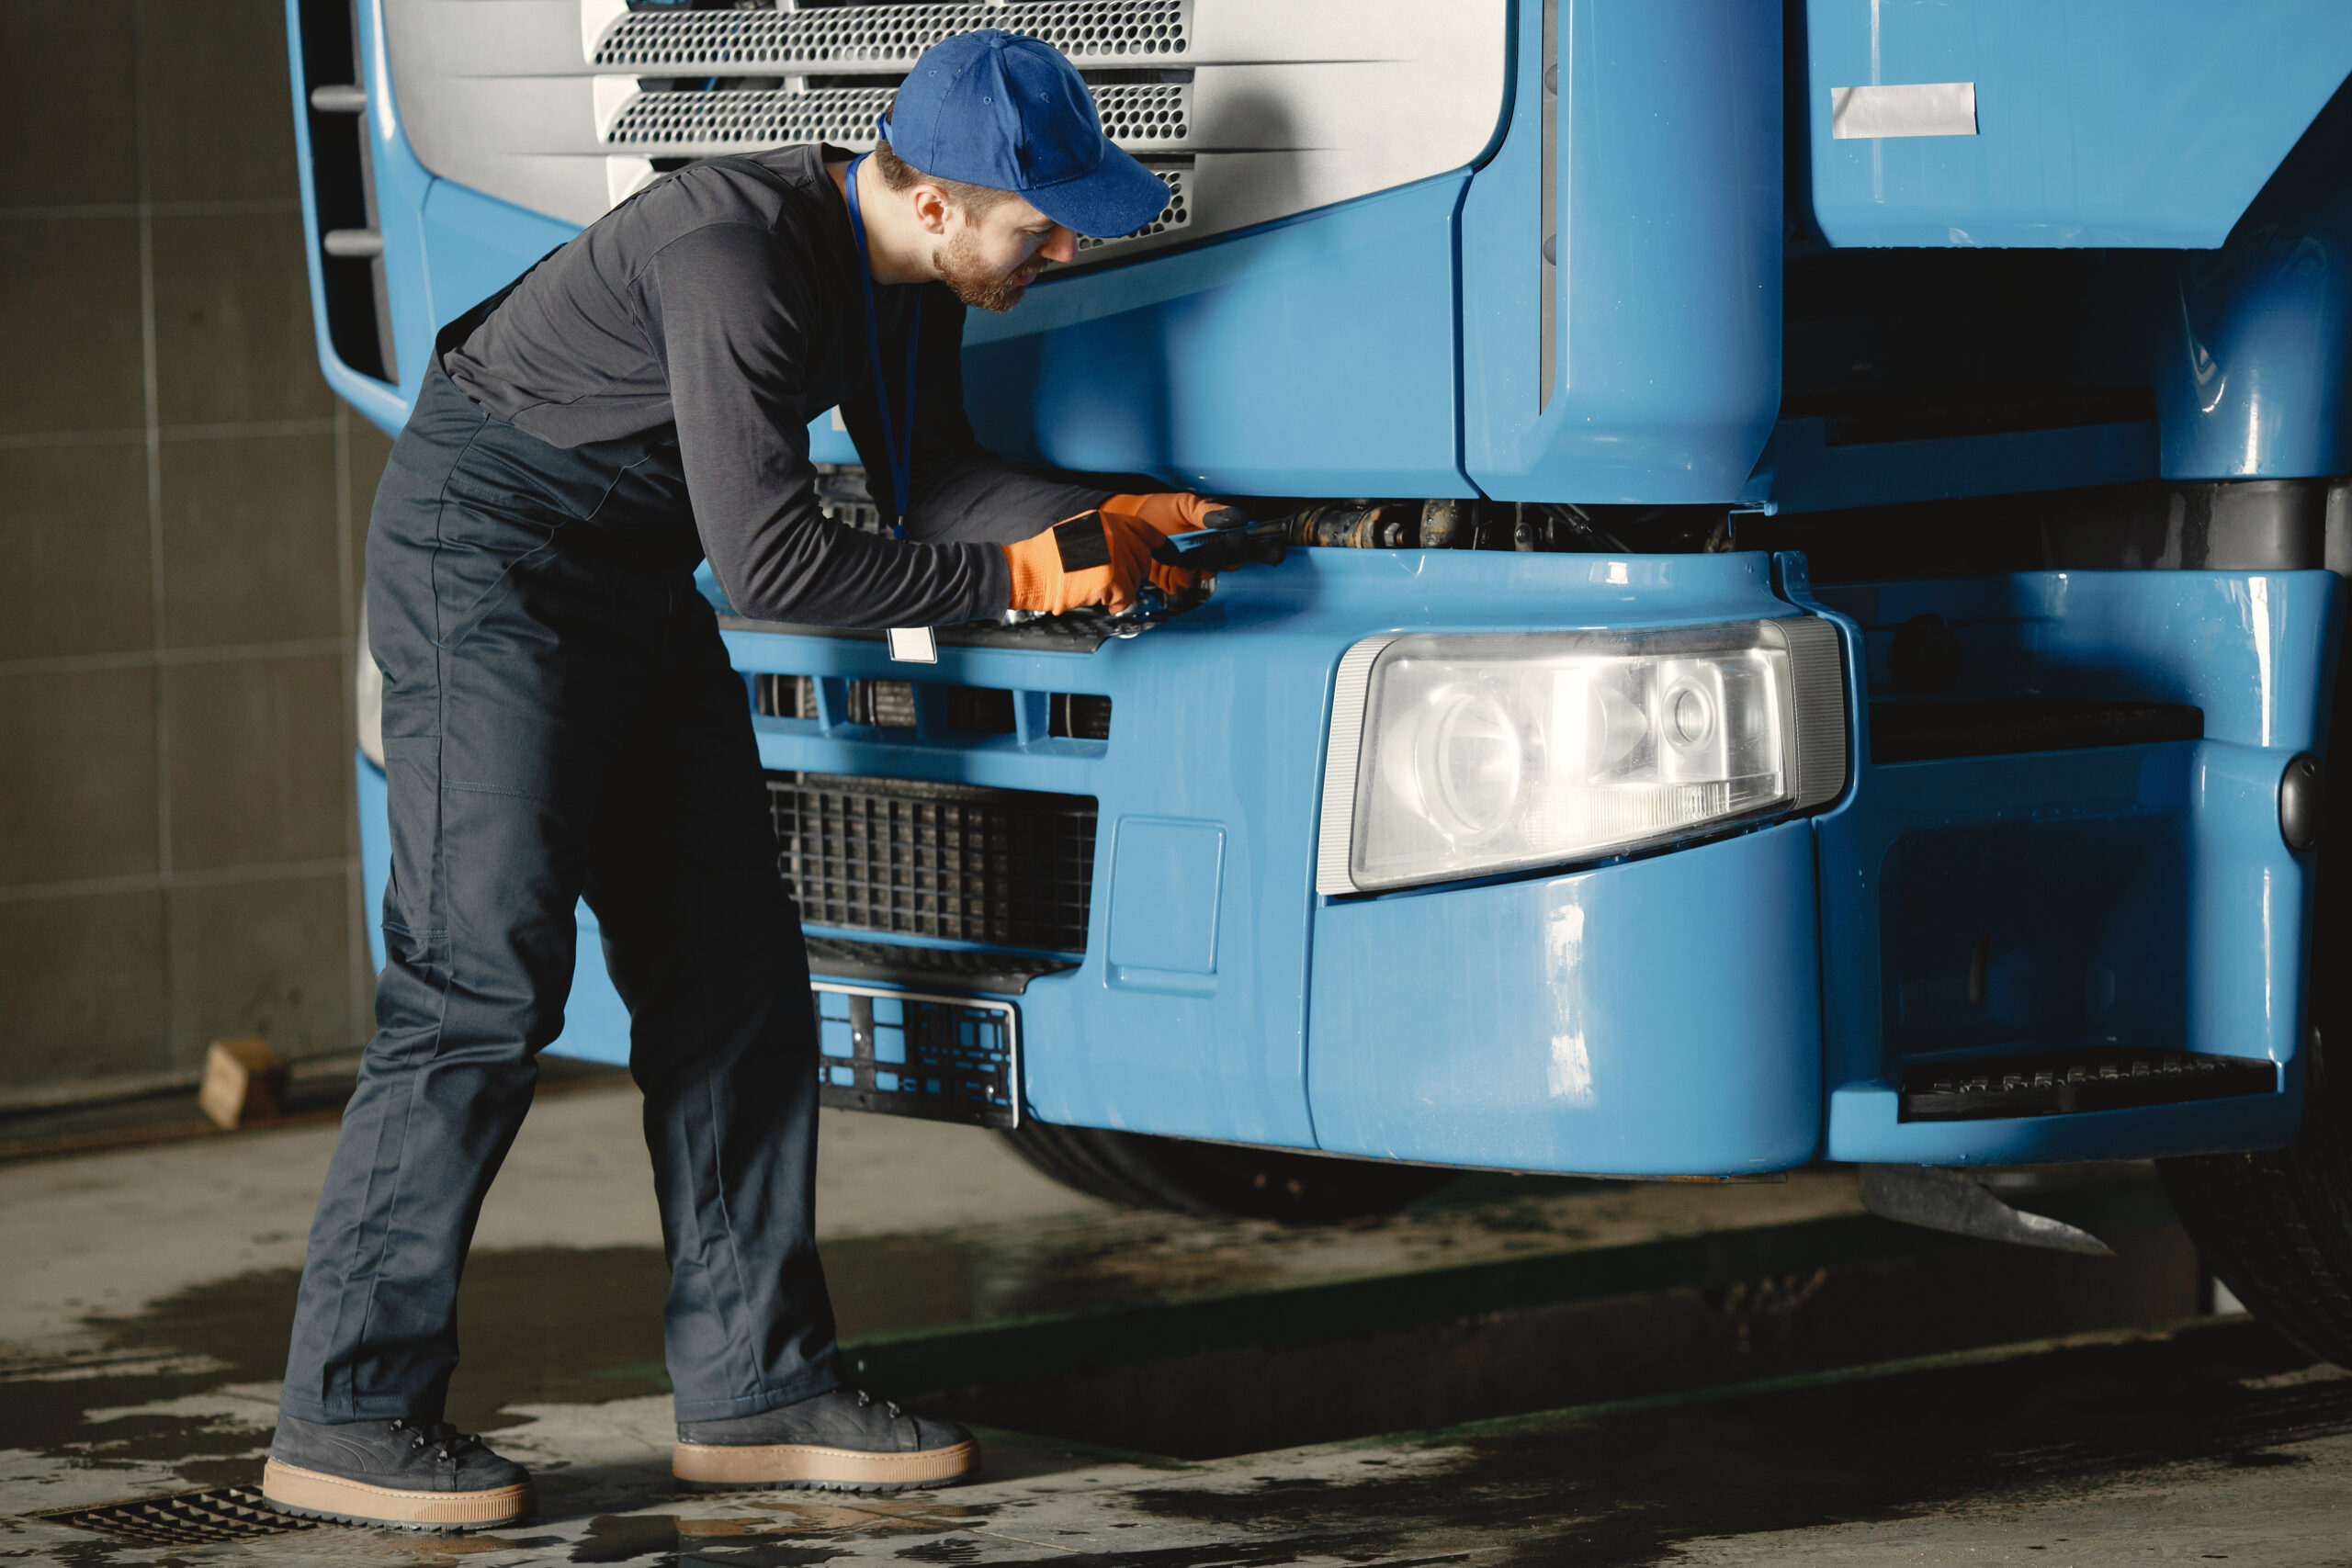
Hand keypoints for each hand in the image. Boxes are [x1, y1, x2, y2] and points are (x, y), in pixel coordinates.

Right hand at [1003, 510, 1162, 614]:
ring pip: (1135, 579)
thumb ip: (1103, 539)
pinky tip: (1102, 602)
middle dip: (1134, 575)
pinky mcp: (1111, 576)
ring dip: (1122, 591)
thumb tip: (1126, 553)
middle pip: (1143, 558)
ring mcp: (1113, 553)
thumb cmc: (1044, 558)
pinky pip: (1126, 596)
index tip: (1165, 553)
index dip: (1157, 544)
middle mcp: (1112, 532)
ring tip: (1101, 593)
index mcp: (1103, 519)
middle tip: (1118, 586)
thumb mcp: (1077, 534)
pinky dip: (1116, 604)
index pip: (1143, 529)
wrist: (1027, 571)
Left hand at [1101, 492, 1249, 594]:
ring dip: (1198, 563)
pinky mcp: (1171, 581)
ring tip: (1189, 549)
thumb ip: (1209, 511)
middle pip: (1226, 564)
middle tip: (1214, 545)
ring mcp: (1190, 571)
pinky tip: (1174, 558)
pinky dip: (1180, 571)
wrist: (1134, 517)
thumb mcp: (1187, 504)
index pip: (1237, 550)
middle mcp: (1206, 557)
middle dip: (1220, 555)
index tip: (1235, 536)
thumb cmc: (1162, 510)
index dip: (1238, 546)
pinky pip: (1182, 583)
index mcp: (1216, 539)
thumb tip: (1237, 518)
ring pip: (1204, 575)